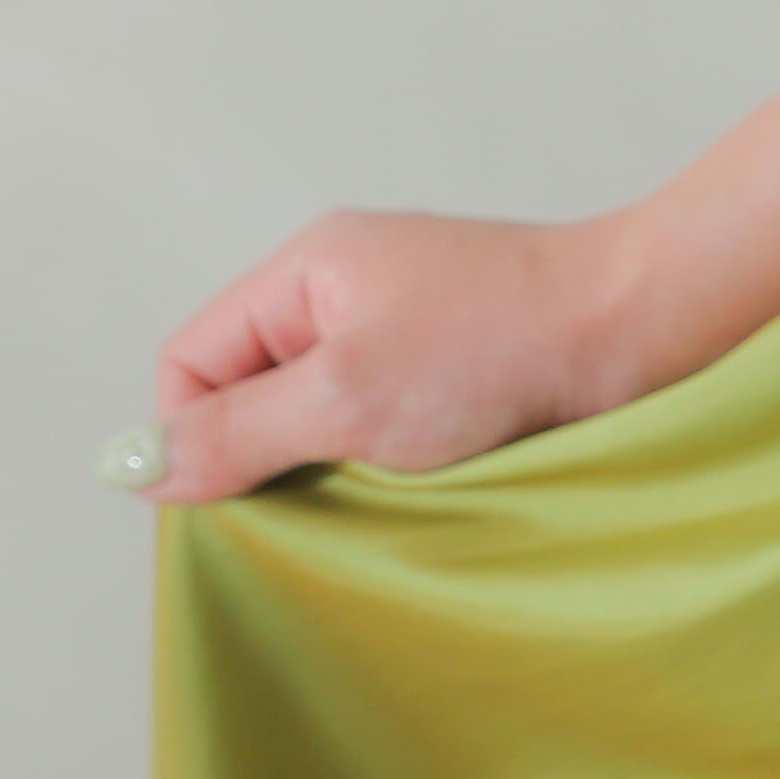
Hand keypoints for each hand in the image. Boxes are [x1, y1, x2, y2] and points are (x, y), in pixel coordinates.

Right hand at [132, 207, 653, 501]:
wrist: (642, 330)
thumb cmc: (500, 346)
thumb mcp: (349, 397)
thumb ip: (240, 431)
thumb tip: (137, 467)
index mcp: (308, 271)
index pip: (191, 360)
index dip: (193, 435)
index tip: (235, 498)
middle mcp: (347, 292)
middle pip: (248, 394)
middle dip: (263, 460)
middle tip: (307, 508)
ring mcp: (403, 331)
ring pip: (315, 422)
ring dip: (330, 473)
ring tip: (372, 499)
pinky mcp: (452, 373)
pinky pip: (378, 431)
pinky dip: (383, 470)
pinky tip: (413, 495)